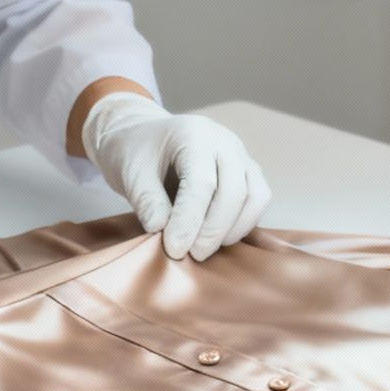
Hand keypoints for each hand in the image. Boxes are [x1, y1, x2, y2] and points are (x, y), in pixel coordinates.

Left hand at [80, 93, 271, 259]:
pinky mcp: (248, 172)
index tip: (174, 249)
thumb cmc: (136, 153)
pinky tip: (217, 238)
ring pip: (255, 196)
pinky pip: (258, 201)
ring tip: (204, 247)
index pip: (201, 183)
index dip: (190, 221)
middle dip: (213, 230)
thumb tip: (162, 231)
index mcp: (194, 135)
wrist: (145, 137)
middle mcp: (225, 142)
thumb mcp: (131, 174)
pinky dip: (242, 224)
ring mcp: (242, 155)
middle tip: (191, 255)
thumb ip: (147, 202)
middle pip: (234, 191)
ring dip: (232, 229)